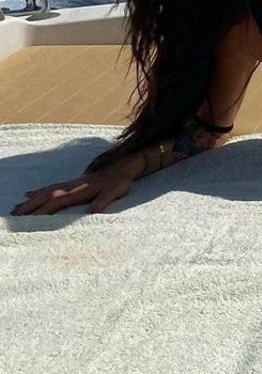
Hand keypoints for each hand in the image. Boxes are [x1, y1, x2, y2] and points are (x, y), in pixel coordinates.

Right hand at [11, 170, 134, 216]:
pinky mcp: (72, 182)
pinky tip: (28, 194)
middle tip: (13, 217)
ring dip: (29, 200)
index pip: (56, 202)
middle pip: (45, 196)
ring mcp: (70, 183)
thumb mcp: (114, 193)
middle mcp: (71, 186)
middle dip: (29, 207)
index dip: (42, 211)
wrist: (123, 166)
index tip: (27, 220)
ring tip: (14, 208)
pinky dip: (38, 191)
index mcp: (78, 191)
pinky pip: (50, 186)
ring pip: (45, 192)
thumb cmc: (119, 182)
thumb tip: (92, 213)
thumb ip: (102, 202)